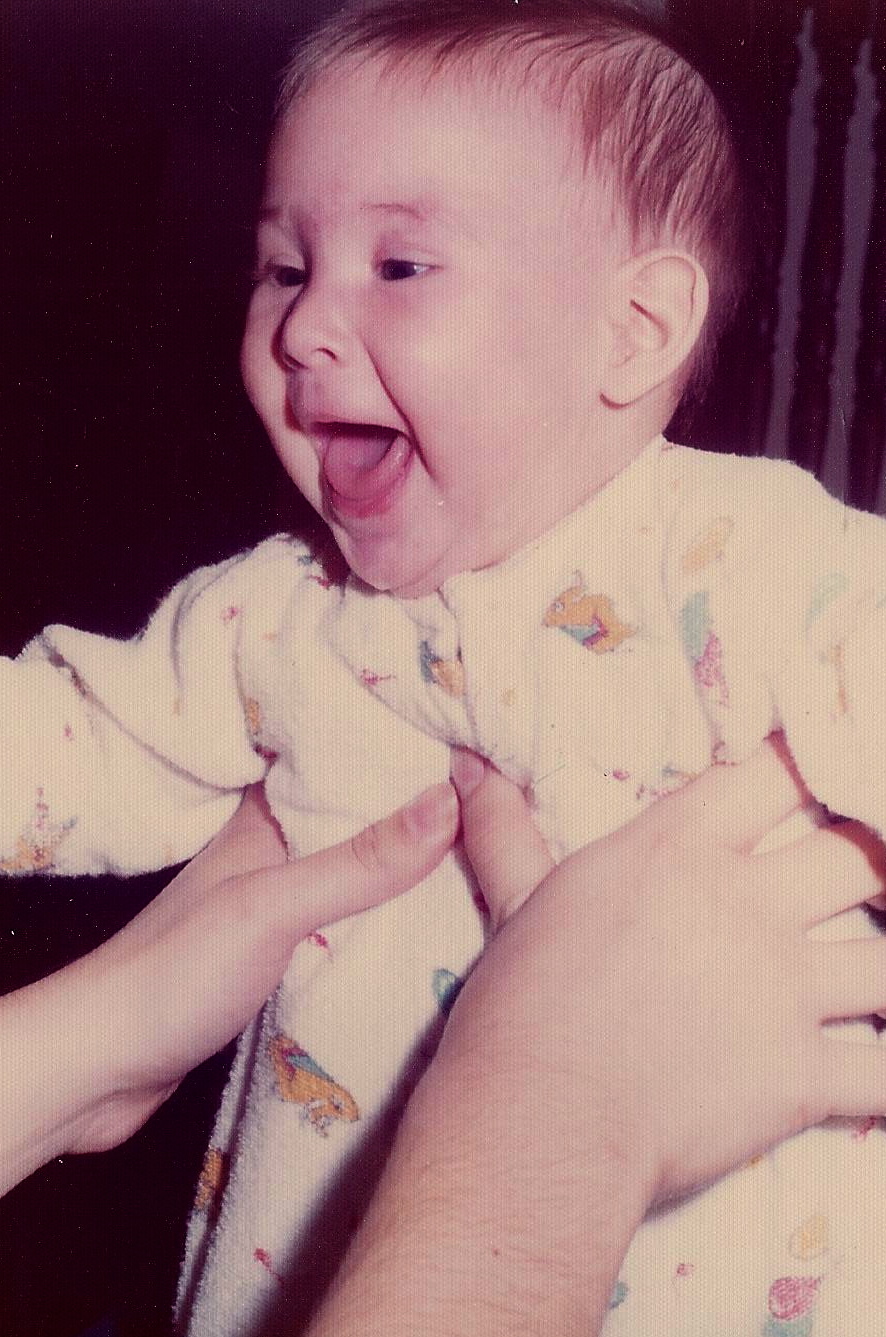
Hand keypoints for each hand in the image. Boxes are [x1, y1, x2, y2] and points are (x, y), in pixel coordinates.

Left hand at [0, 781, 456, 1193]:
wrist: (98, 1066)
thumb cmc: (170, 977)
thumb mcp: (272, 910)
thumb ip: (357, 863)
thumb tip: (449, 803)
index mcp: (264, 813)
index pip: (347, 755)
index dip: (410, 744)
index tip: (480, 740)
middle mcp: (271, 846)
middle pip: (361, 811)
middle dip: (423, 805)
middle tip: (501, 800)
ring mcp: (274, 898)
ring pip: (356, 865)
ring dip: (405, 862)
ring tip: (482, 853)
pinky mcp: (276, 950)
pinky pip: (346, 916)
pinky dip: (383, 914)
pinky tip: (424, 923)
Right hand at [450, 737, 885, 1203]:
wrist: (537, 1121)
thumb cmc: (519, 1006)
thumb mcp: (516, 902)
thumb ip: (506, 829)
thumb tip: (466, 769)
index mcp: (677, 852)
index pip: (773, 776)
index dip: (811, 763)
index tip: (831, 763)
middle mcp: (744, 907)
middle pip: (856, 854)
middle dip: (878, 853)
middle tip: (877, 864)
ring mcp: (781, 991)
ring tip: (885, 961)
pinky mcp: (800, 1075)